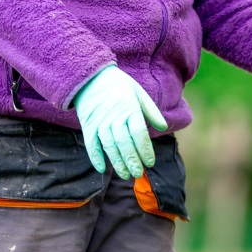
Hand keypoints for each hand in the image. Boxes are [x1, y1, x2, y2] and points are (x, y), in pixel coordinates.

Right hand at [73, 65, 167, 179]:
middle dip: (132, 160)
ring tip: (125, 175)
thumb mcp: (139, 93)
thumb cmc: (120, 86)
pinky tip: (102, 169)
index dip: (145, 149)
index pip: (139, 133)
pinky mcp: (88, 125)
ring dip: (117, 162)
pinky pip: (90, 143)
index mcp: (130, 109)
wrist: (91, 77)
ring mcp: (99, 122)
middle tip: (138, 174)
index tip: (150, 162)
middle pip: (124, 142)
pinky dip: (95, 157)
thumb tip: (164, 127)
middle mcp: (114, 117)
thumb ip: (151, 111)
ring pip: (109, 146)